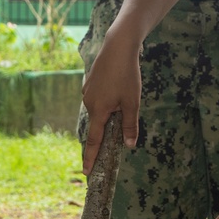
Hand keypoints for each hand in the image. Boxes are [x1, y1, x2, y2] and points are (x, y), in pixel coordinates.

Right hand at [81, 34, 141, 174]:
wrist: (118, 47)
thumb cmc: (127, 75)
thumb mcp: (132, 102)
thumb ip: (130, 125)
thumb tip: (128, 145)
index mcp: (98, 111)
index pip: (94, 140)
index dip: (90, 157)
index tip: (85, 172)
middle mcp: (89, 103)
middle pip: (98, 123)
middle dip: (107, 127)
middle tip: (121, 119)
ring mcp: (87, 92)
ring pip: (98, 109)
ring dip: (109, 110)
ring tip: (124, 94)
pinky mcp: (89, 82)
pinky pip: (97, 98)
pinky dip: (106, 99)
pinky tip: (117, 86)